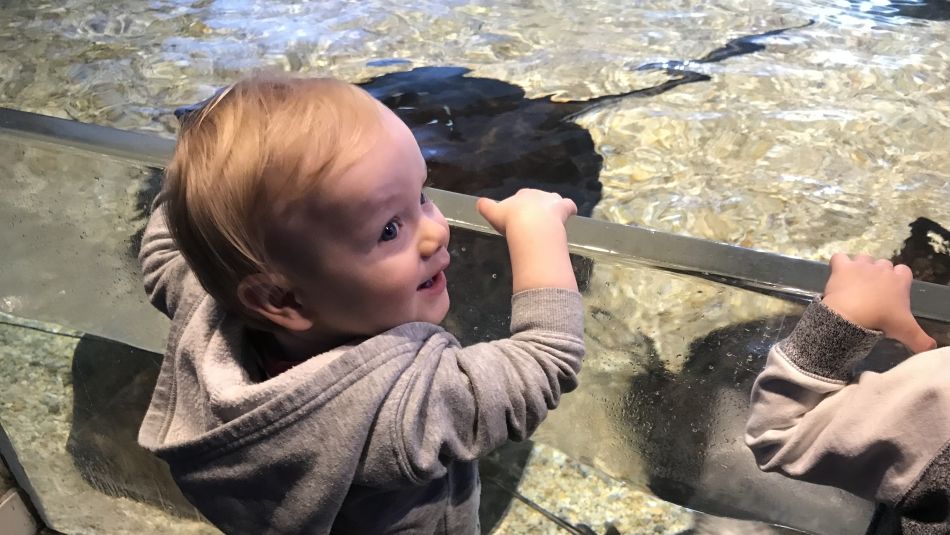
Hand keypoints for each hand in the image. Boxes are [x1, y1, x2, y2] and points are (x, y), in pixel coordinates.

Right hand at [476, 189, 576, 236]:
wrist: (529, 225)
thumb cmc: (509, 219)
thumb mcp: (493, 213)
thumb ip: (486, 207)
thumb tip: (478, 202)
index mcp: (521, 194)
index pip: (522, 196)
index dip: (521, 206)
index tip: (519, 216)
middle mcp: (537, 194)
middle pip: (538, 198)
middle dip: (536, 207)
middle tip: (533, 222)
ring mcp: (551, 201)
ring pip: (553, 200)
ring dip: (552, 208)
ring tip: (550, 220)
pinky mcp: (563, 208)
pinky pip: (569, 206)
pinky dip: (570, 210)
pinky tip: (571, 214)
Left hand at [821, 253, 935, 352]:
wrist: (852, 316)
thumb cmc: (882, 321)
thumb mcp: (907, 332)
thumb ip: (922, 340)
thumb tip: (931, 348)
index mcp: (899, 281)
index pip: (904, 271)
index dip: (898, 280)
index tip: (891, 293)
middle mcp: (882, 269)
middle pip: (883, 265)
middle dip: (879, 275)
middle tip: (871, 293)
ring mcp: (861, 265)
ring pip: (863, 259)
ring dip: (860, 268)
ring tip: (855, 284)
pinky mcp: (842, 267)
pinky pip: (839, 258)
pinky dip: (838, 264)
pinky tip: (837, 275)